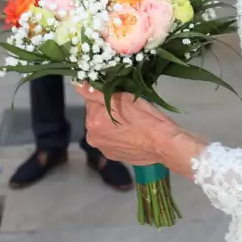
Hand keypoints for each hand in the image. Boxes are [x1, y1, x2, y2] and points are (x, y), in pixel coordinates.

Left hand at [77, 85, 204, 176]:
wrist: (165, 144)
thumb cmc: (146, 118)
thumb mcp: (122, 98)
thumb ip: (95, 91)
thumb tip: (77, 84)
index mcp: (92, 122)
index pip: (92, 99)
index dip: (106, 94)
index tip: (121, 94)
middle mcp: (93, 138)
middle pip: (98, 114)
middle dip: (109, 110)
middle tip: (129, 108)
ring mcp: (104, 149)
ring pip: (106, 127)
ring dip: (114, 122)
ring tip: (133, 121)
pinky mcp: (115, 156)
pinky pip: (114, 139)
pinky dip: (120, 135)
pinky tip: (133, 132)